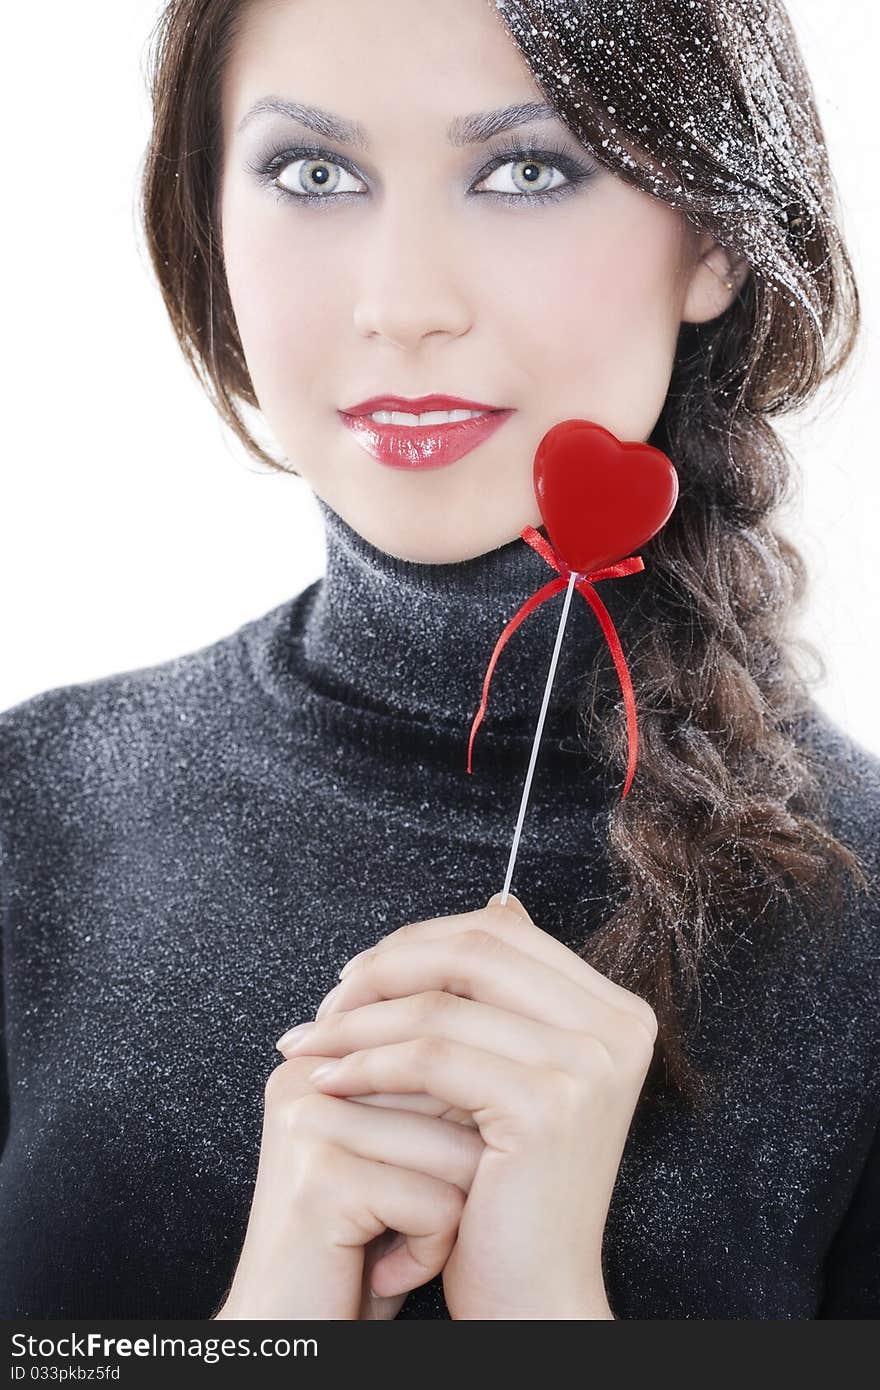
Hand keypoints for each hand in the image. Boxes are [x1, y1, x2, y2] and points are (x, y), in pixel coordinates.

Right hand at [212, 1051, 483, 1319]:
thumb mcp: (395, 1153)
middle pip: (454, 1098)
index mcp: (321, 1060)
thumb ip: (427, 1091)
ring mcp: (311, 1125)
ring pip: (456, 1152)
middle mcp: (308, 1079)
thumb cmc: (354, 1250)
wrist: (294, 1330)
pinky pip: (437, 1205)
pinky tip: (384, 1271)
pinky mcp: (323, 1181)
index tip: (406, 1179)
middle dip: (455, 1172)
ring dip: (446, 1217)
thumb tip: (506, 1050)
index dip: (456, 1132)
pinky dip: (430, 1252)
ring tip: (391, 1242)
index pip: (442, 1059)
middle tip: (400, 1217)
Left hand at [278, 892, 654, 1317]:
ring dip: (357, 1019)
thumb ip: (512, 995)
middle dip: (385, 967)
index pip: (502, 930)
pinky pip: (430, 1056)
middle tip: (326, 1000)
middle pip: (475, 948)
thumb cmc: (510, 1188)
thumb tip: (500, 900)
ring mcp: (588, 1063)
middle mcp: (617, 1026)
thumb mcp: (521, 1071)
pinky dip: (367, 1063)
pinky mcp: (547, 1104)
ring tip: (309, 1043)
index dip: (417, 940)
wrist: (534, 1293)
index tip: (356, 973)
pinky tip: (330, 1080)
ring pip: (443, 1002)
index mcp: (614, 1010)